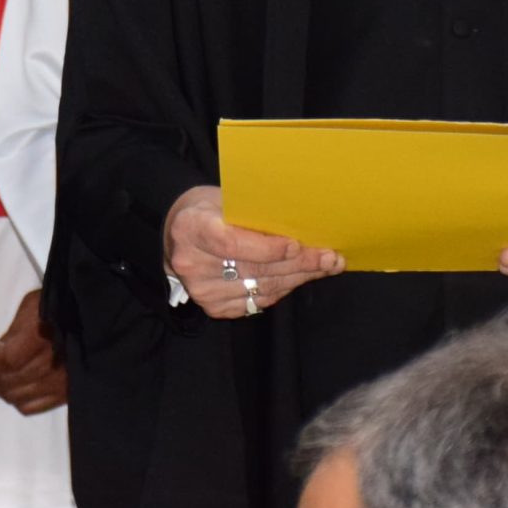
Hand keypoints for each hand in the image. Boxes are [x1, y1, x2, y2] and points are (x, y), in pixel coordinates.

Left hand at [0, 290, 66, 414]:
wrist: (91, 318)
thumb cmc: (59, 306)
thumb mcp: (31, 306)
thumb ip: (11, 332)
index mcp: (38, 340)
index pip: (3, 362)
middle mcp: (47, 366)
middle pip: (7, 382)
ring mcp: (57, 383)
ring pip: (17, 397)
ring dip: (1, 389)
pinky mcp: (65, 394)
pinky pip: (33, 407)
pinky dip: (18, 401)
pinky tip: (15, 389)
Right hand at [163, 185, 341, 318]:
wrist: (178, 235)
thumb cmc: (208, 210)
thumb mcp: (223, 199)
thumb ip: (252, 213)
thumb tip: (301, 222)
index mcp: (191, 229)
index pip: (232, 244)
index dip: (267, 248)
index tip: (296, 244)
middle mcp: (192, 264)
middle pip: (253, 270)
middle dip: (298, 264)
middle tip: (329, 256)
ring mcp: (202, 291)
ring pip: (261, 289)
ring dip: (298, 278)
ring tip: (326, 266)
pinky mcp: (214, 308)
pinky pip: (258, 301)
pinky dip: (283, 289)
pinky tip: (301, 277)